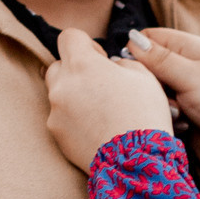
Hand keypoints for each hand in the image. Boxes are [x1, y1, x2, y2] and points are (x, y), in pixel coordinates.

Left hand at [45, 30, 174, 170]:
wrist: (135, 161)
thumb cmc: (143, 115)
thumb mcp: (144, 77)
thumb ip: (121, 63)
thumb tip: (111, 65)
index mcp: (82, 65)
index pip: (69, 37)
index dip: (86, 44)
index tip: (100, 58)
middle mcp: (62, 86)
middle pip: (58, 66)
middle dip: (76, 70)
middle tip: (100, 84)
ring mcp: (55, 112)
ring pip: (58, 94)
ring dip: (74, 96)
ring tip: (100, 111)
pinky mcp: (56, 135)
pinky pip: (61, 118)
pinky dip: (74, 119)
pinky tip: (96, 129)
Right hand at [125, 28, 199, 178]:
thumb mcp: (192, 75)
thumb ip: (159, 59)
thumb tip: (132, 39)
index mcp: (190, 49)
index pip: (151, 38)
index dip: (137, 49)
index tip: (131, 65)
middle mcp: (184, 69)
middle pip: (147, 68)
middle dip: (146, 82)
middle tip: (160, 92)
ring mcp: (182, 95)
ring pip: (150, 94)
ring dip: (157, 104)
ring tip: (177, 112)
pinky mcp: (180, 119)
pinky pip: (158, 115)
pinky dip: (164, 120)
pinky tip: (180, 127)